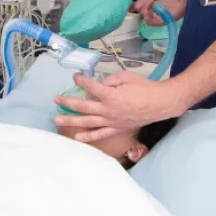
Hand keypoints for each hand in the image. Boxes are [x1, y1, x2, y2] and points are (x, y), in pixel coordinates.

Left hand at [53, 72, 185, 142]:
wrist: (160, 103)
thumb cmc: (144, 87)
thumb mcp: (125, 77)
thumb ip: (108, 81)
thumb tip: (96, 86)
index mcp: (110, 95)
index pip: (90, 87)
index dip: (81, 80)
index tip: (75, 77)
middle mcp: (108, 110)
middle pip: (83, 107)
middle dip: (67, 103)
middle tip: (56, 100)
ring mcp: (111, 121)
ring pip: (87, 122)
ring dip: (71, 121)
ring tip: (57, 120)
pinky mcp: (116, 129)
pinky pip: (100, 134)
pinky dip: (88, 137)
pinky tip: (77, 138)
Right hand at [132, 0, 186, 25]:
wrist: (181, 0)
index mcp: (148, 2)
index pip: (136, 3)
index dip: (133, 1)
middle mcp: (149, 9)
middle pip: (137, 8)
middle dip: (139, 2)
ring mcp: (152, 16)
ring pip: (143, 13)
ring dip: (147, 5)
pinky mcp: (157, 22)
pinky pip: (148, 20)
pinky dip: (149, 14)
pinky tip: (154, 7)